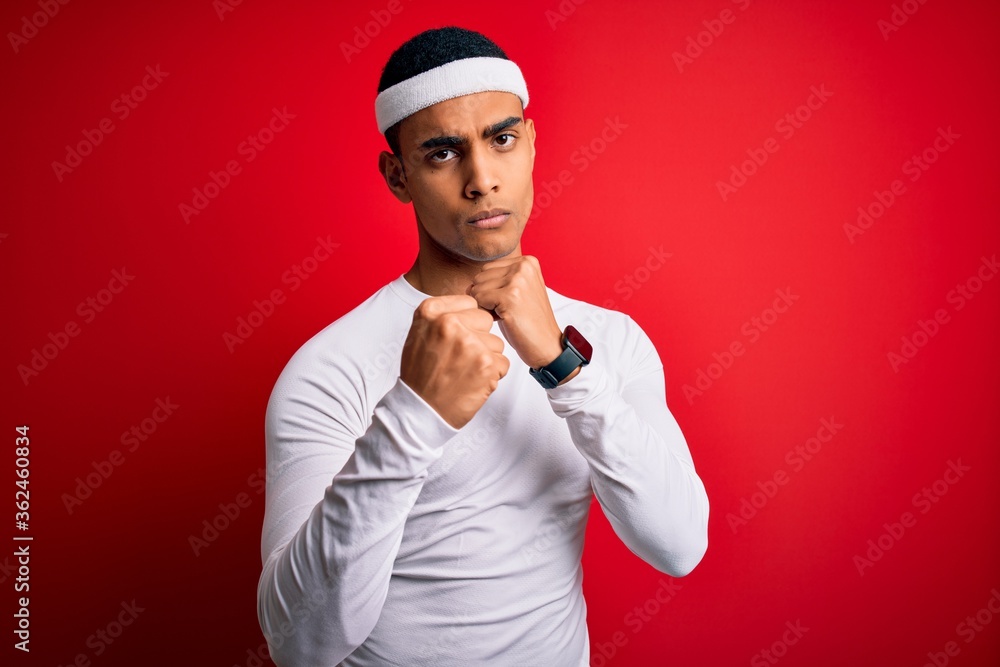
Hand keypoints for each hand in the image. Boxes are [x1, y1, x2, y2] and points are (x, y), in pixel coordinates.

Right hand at [400, 294, 510, 429]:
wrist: (420, 410)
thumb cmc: (420, 373)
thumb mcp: (419, 332)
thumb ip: (443, 314)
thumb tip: (473, 303)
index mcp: (431, 311)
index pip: (469, 303)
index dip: (467, 323)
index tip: (455, 339)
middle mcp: (449, 323)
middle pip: (486, 320)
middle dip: (479, 338)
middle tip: (460, 358)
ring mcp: (469, 343)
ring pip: (496, 342)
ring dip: (486, 358)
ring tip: (464, 371)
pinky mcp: (486, 364)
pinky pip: (503, 363)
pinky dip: (492, 375)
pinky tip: (472, 382)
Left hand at [466, 255, 563, 368]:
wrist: (547, 344)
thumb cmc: (528, 321)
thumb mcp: (518, 291)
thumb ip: (497, 280)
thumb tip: (468, 285)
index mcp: (527, 261)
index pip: (487, 269)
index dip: (492, 289)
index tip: (511, 302)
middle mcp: (523, 266)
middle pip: (480, 276)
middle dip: (487, 296)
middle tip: (508, 310)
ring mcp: (518, 280)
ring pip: (476, 288)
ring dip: (486, 305)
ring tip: (507, 314)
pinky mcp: (510, 296)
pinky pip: (479, 299)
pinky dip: (486, 313)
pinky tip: (504, 319)